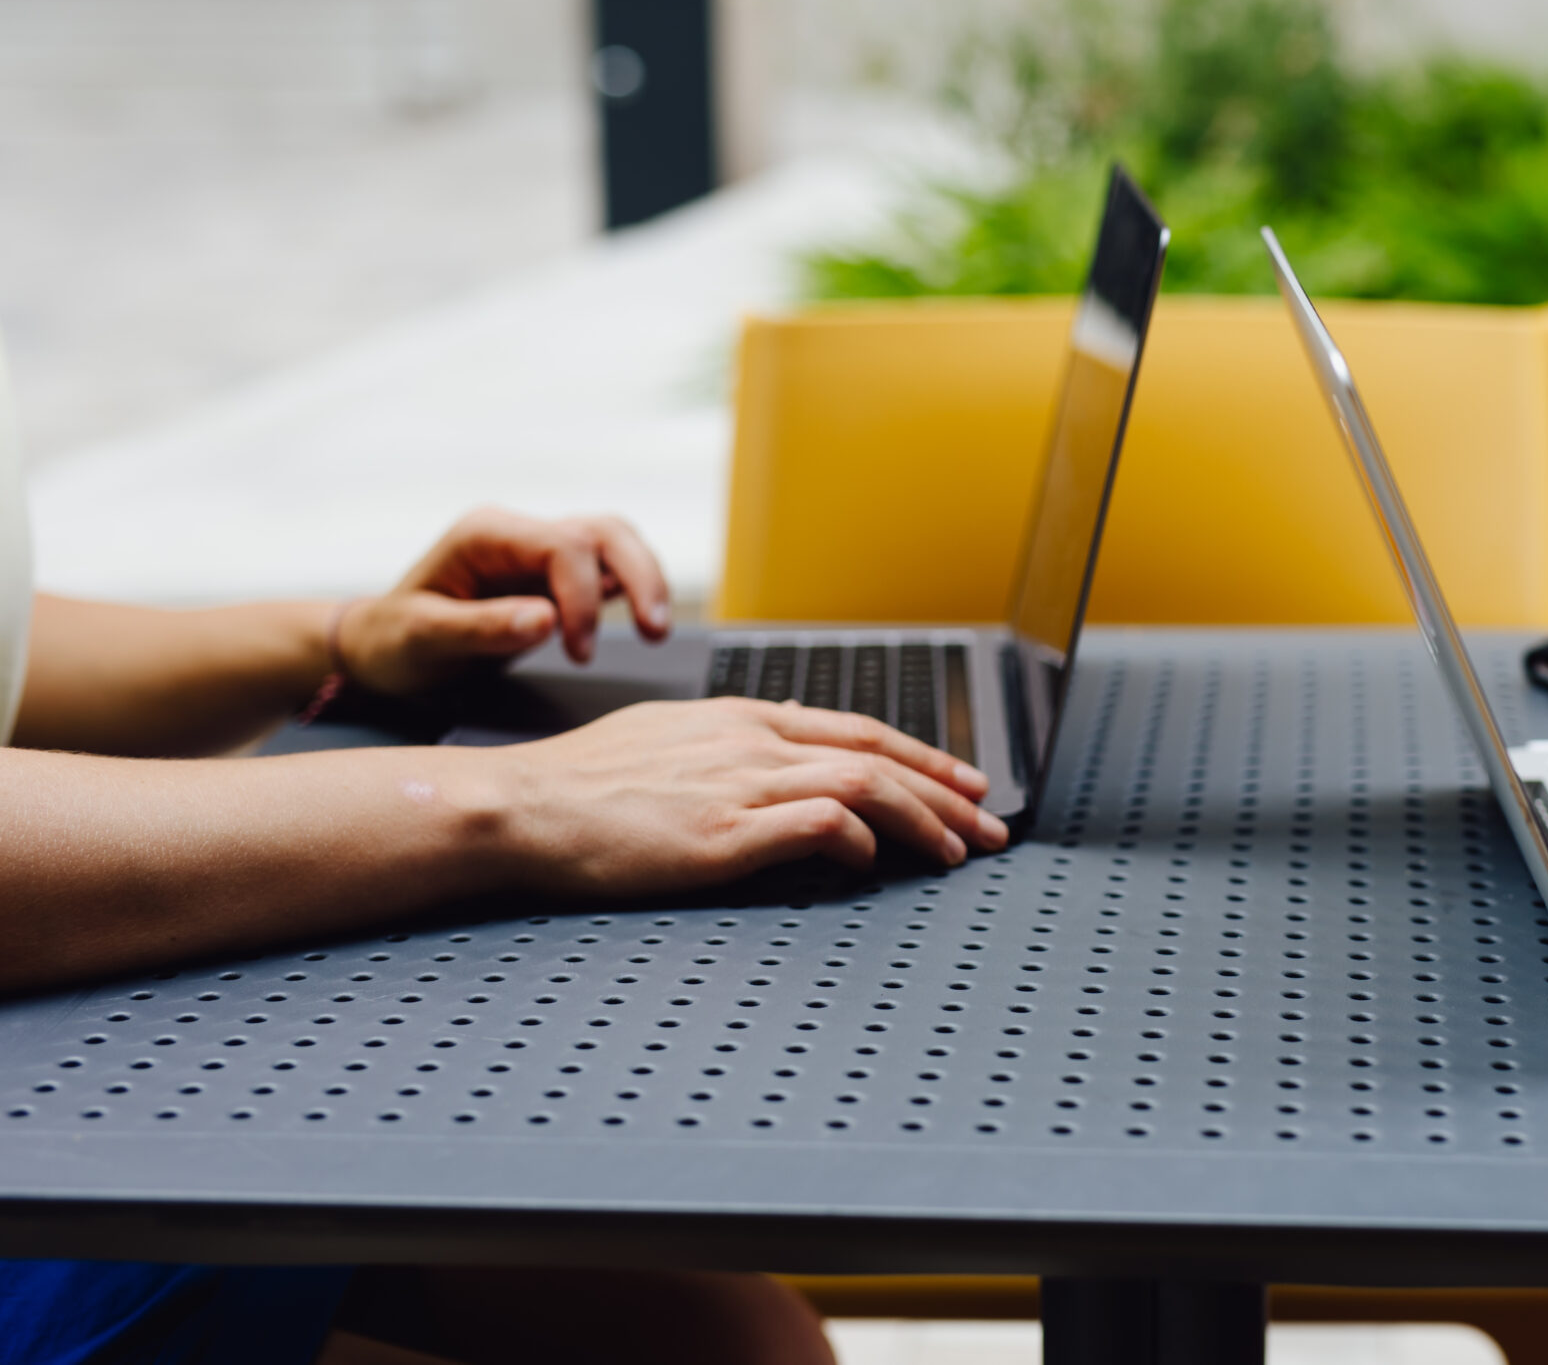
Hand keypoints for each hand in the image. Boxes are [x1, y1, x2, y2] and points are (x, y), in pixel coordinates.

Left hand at [340, 508, 672, 694]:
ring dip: (644, 578)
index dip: (583, 597)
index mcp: (486, 534)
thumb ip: (483, 628)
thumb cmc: (393, 642)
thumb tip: (547, 619)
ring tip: (655, 627)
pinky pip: (608, 569)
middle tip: (655, 629)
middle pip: (603, 532)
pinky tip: (640, 620)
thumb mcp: (423, 640)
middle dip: (639, 575)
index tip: (578, 652)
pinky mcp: (555, 578)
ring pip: (615, 542)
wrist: (380, 648)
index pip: (564, 546)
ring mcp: (539, 553)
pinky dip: (632, 589)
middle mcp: (519, 534)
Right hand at [487, 697, 1006, 896]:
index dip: (924, 755)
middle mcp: (751, 741)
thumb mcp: (668, 740)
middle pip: (878, 754)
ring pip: (864, 784)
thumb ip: (732, 749)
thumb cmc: (582, 785)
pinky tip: (872, 864)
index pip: (858, 727)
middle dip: (946, 792)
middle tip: (990, 826)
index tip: (966, 782)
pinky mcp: (721, 832)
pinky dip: (858, 841)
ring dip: (922, 820)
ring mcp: (738, 784)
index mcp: (741, 718)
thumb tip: (781, 768)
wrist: (521, 805)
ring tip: (955, 853)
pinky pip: (818, 824)